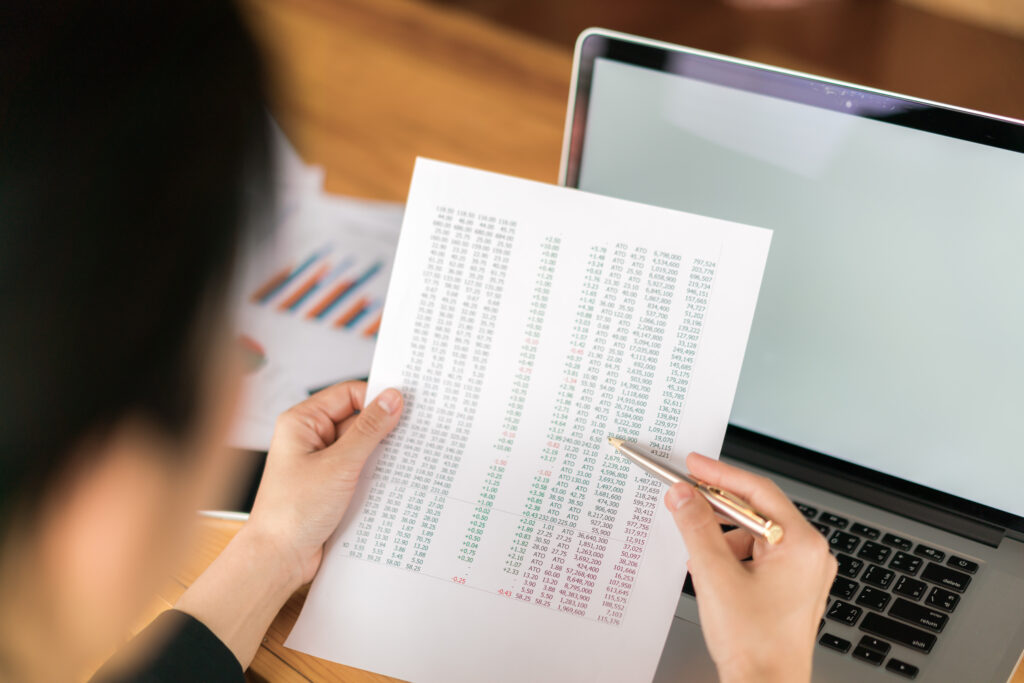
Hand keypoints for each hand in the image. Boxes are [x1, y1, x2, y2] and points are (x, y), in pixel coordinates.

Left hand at [247, 381, 402, 585]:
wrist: (280, 558)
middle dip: (382, 429)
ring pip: (362, 446)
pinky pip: (361, 468)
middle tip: (410, 434)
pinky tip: (391, 481)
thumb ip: (368, 430)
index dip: (375, 398)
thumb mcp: (338, 466)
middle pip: (358, 419)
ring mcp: (322, 462)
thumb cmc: (291, 512)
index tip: (404, 407)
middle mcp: (311, 438)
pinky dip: (376, 473)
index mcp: (302, 422)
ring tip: (400, 462)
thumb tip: (391, 400)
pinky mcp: (332, 484)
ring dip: (381, 454)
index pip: (348, 393)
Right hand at [666, 453, 835, 682]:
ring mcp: (803, 573)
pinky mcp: (791, 589)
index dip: (720, 474)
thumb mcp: (714, 575)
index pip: (757, 491)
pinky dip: (731, 556)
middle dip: (716, 507)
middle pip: (757, 511)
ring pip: (754, 535)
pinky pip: (758, 556)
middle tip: (684, 498)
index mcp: (801, 544)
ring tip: (696, 551)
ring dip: (721, 536)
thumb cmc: (755, 644)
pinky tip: (710, 571)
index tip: (693, 464)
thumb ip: (696, 527)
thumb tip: (683, 494)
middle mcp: (810, 555)